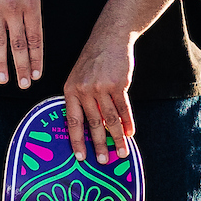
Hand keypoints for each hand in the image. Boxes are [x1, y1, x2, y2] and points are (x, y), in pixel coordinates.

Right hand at [0, 0, 43, 87]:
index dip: (36, 58)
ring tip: (3, 81)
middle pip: (19, 44)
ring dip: (1, 63)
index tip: (37, 75)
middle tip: (24, 85)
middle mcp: (15, 9)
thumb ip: (34, 15)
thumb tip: (33, 42)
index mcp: (32, 6)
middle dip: (22, 67)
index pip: (36, 39)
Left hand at [64, 32, 135, 164]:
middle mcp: (84, 90)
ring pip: (110, 119)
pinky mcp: (118, 84)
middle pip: (93, 123)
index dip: (76, 140)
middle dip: (99, 145)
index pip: (72, 120)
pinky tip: (130, 133)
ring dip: (117, 138)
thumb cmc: (93, 60)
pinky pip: (124, 108)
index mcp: (70, 90)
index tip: (80, 157)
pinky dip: (128, 122)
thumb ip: (81, 100)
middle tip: (104, 161)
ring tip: (122, 152)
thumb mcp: (78, 77)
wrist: (109, 38)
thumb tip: (91, 127)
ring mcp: (101, 87)